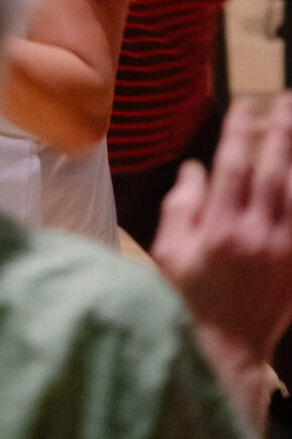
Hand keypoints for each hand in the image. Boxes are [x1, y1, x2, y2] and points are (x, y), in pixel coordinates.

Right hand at [153, 94, 291, 363]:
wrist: (225, 349)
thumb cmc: (188, 297)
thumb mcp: (169, 250)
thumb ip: (181, 206)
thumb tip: (196, 169)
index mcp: (218, 227)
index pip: (233, 166)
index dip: (240, 131)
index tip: (246, 105)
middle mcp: (255, 234)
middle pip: (273, 171)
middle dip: (280, 132)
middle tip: (286, 101)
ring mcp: (282, 250)